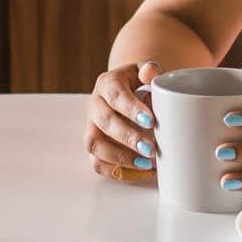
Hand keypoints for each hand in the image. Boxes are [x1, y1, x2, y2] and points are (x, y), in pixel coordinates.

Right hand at [85, 60, 162, 184]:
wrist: (128, 93)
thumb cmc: (139, 84)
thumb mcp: (145, 71)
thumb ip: (150, 70)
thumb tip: (150, 74)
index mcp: (108, 83)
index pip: (115, 94)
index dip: (131, 108)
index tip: (150, 120)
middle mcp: (95, 105)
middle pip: (104, 121)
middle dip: (128, 137)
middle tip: (151, 148)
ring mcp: (91, 127)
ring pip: (94, 144)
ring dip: (120, 157)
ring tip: (146, 163)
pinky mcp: (94, 146)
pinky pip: (97, 163)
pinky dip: (118, 171)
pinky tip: (140, 171)